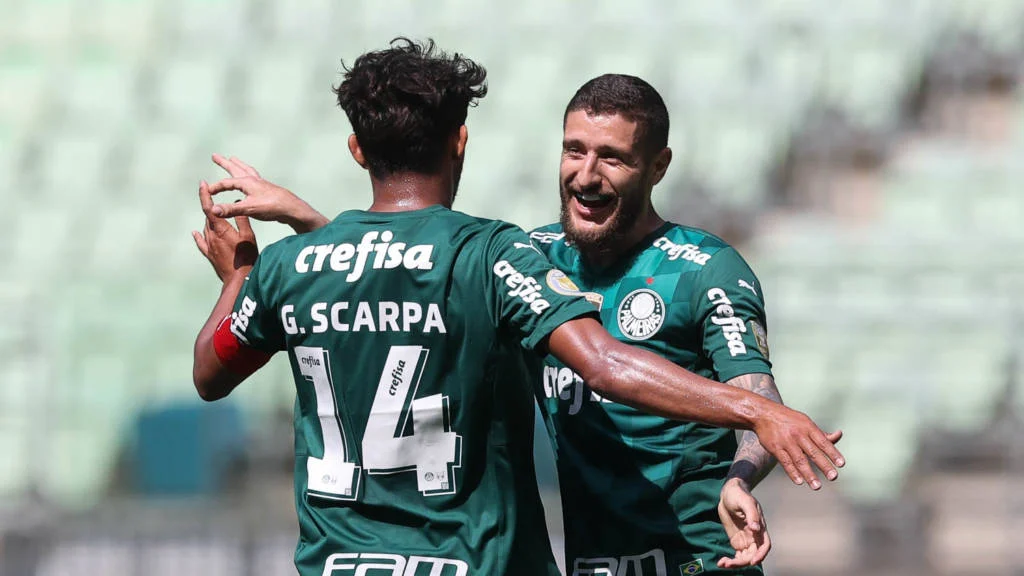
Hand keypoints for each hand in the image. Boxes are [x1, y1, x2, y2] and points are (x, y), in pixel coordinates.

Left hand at [192, 180, 257, 281]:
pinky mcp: (209, 255)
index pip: (209, 208)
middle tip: (218, 202)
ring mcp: (209, 246)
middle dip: (212, 209)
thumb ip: (242, 219)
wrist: (238, 279)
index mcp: (220, 229)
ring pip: (206, 228)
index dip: (204, 195)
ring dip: (210, 221)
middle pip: (208, 217)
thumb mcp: (248, 236)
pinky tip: (195, 233)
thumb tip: (237, 204)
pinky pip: (201, 242)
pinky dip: (198, 236)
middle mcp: (211, 236)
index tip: (202, 184)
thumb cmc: (246, 257)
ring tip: (217, 217)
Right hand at [205, 154, 327, 232]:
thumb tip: (212, 210)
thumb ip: (230, 209)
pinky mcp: (267, 189)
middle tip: (215, 156)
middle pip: (236, 169)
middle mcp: (254, 180)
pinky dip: (248, 175)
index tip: (206, 192)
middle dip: (224, 163)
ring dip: (238, 165)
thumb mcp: (249, 208)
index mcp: (247, 182)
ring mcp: (261, 183)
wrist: (292, 208)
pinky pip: (254, 178)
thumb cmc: (272, 207)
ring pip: (247, 171)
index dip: (215, 188)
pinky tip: (250, 179)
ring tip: (233, 159)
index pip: (226, 183)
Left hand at [717, 478, 770, 567]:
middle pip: (753, 555)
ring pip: (745, 558)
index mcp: (759, 527)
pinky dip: (730, 561)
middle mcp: (754, 536)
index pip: (765, 545)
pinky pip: (736, 555)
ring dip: (735, 564)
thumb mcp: (745, 502)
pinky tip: (721, 563)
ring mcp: (746, 540)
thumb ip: (751, 515)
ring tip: (722, 564)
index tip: (752, 562)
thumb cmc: (738, 495)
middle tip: (728, 563)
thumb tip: (756, 528)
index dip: (761, 555)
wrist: (728, 493)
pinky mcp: (737, 541)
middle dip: (743, 562)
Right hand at [752, 404, 843, 489]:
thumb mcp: (806, 422)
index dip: (833, 453)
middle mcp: (798, 434)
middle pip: (813, 452)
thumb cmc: (789, 419)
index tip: (841, 464)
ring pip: (799, 460)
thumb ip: (821, 433)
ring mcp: (786, 442)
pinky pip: (785, 462)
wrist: (764, 414)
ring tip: (817, 486)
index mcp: (808, 427)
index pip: (823, 442)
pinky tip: (799, 481)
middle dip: (824, 465)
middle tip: (833, 477)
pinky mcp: (775, 448)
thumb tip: (839, 435)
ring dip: (809, 474)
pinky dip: (792, 472)